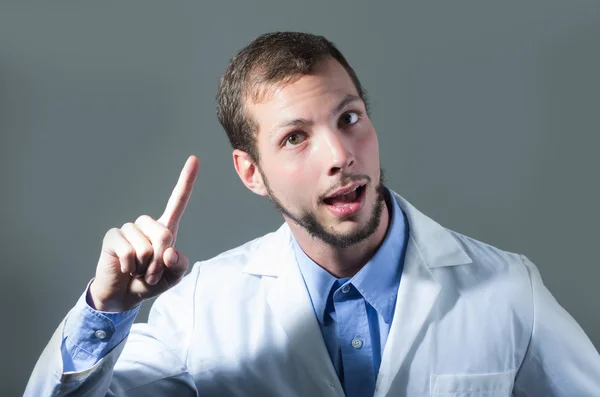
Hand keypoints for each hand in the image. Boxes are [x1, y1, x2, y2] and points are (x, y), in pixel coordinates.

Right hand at [89, 155, 199, 311]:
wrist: (123, 296)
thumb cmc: (150, 282)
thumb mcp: (173, 277)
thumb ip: (179, 265)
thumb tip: (169, 252)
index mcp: (165, 229)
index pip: (178, 201)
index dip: (186, 181)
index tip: (194, 159)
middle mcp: (147, 225)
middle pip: (164, 234)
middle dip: (160, 260)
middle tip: (152, 272)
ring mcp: (128, 229)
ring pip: (146, 246)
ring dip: (144, 266)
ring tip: (138, 270)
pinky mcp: (113, 237)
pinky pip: (128, 251)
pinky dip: (129, 266)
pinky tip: (125, 269)